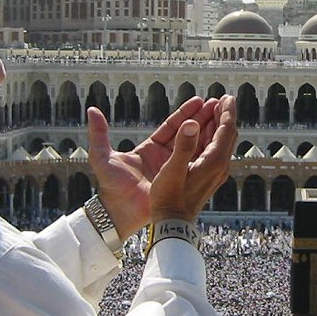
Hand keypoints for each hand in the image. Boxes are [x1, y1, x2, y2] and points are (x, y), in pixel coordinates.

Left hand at [85, 97, 227, 236]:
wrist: (119, 215)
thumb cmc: (110, 188)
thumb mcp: (102, 157)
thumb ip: (98, 133)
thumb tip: (92, 109)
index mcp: (149, 149)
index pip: (171, 127)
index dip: (185, 113)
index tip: (199, 100)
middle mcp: (164, 158)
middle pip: (187, 133)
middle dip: (203, 118)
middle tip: (218, 103)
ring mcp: (174, 170)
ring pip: (196, 147)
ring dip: (210, 132)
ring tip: (224, 116)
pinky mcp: (181, 183)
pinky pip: (198, 165)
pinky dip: (209, 153)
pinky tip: (222, 142)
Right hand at [150, 95, 237, 222]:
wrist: (172, 224)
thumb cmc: (169, 199)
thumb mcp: (172, 171)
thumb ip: (183, 145)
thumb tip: (194, 123)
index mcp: (214, 162)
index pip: (227, 130)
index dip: (227, 112)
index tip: (226, 98)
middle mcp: (219, 166)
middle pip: (227, 134)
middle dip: (224, 115)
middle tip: (221, 100)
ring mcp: (215, 172)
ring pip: (221, 142)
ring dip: (218, 125)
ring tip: (213, 110)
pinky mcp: (208, 177)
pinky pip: (214, 151)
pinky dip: (211, 137)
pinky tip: (203, 132)